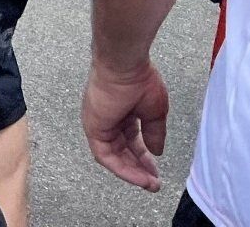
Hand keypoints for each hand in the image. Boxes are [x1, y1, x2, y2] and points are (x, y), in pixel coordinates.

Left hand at [83, 56, 169, 191]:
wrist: (124, 66)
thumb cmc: (139, 80)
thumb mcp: (154, 112)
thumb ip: (154, 133)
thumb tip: (156, 152)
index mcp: (123, 113)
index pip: (132, 142)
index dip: (145, 159)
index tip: (157, 172)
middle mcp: (108, 120)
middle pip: (123, 152)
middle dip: (139, 169)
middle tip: (154, 183)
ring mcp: (99, 124)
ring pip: (114, 156)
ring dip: (132, 172)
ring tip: (149, 184)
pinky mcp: (93, 128)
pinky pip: (105, 155)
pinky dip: (121, 168)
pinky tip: (137, 176)